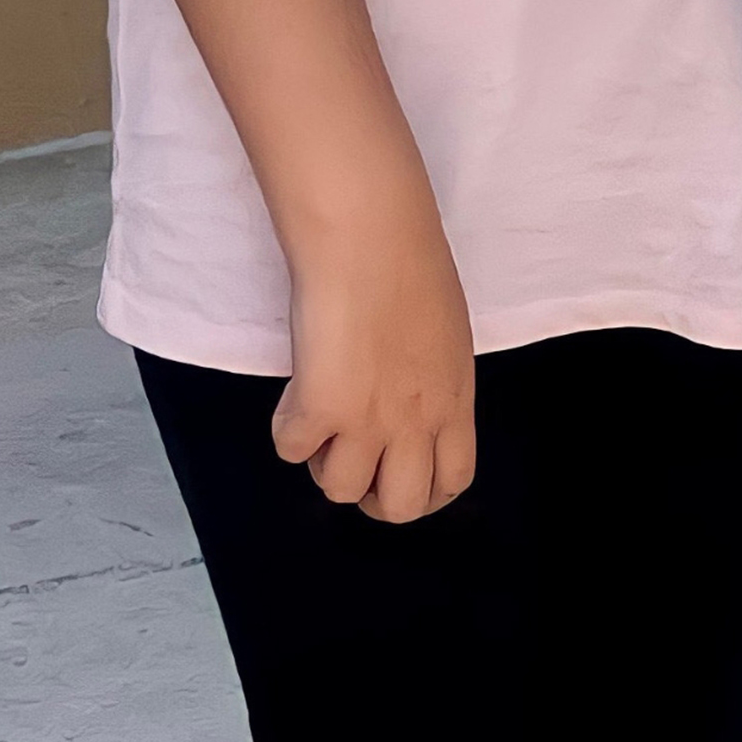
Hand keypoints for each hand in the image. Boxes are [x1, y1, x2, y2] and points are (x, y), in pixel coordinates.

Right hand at [273, 215, 478, 523]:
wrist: (371, 235)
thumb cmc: (409, 263)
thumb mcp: (445, 334)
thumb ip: (433, 381)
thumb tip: (411, 405)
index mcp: (454, 400)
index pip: (452, 481)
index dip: (423, 493)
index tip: (398, 478)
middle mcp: (416, 421)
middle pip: (401, 506)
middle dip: (373, 495)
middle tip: (352, 460)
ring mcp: (368, 420)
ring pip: (340, 489)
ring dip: (325, 461)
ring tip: (322, 416)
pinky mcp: (319, 407)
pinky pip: (291, 450)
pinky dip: (287, 428)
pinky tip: (295, 391)